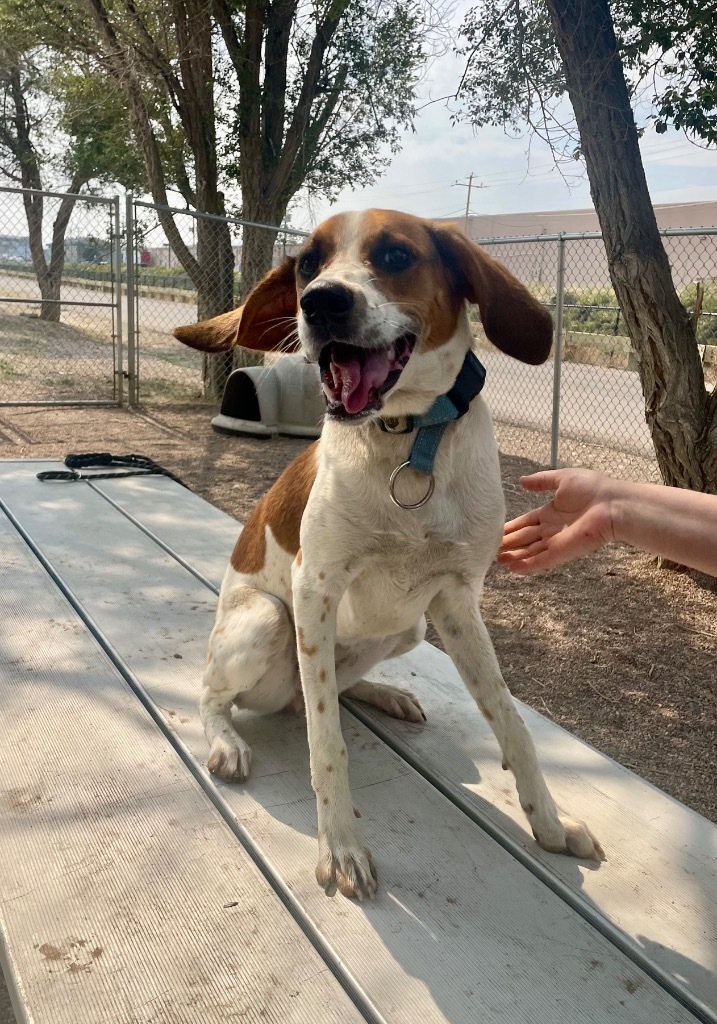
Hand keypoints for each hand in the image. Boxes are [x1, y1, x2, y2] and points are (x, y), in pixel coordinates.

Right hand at [498, 469, 617, 572]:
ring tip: (497, 560)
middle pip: (527, 538)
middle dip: (510, 543)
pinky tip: (512, 568)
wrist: (612, 504)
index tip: (498, 531)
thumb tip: (522, 481)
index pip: (528, 521)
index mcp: (553, 511)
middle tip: (491, 548)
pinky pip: (541, 560)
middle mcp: (553, 529)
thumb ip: (541, 481)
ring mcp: (557, 542)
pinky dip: (527, 565)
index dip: (514, 526)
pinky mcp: (562, 552)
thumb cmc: (592, 489)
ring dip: (515, 556)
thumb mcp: (563, 478)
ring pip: (531, 551)